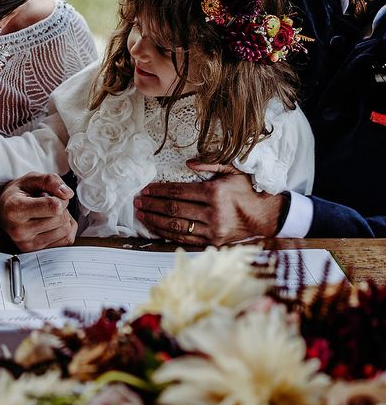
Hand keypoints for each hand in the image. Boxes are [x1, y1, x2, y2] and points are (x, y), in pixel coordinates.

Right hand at [0, 173, 76, 251]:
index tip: (51, 195)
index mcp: (15, 209)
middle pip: (61, 219)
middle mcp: (19, 230)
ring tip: (49, 213)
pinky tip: (54, 223)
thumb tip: (68, 194)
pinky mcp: (36, 251)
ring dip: (64, 219)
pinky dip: (66, 229)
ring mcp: (27, 244)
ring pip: (65, 230)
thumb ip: (50, 180)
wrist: (2, 212)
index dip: (60, 198)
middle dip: (62, 208)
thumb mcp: (30, 179)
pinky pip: (66, 240)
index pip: (53, 206)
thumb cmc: (17, 195)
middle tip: (50, 203)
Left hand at [133, 160, 285, 245]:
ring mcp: (212, 230)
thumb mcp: (233, 171)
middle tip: (137, 202)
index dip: (159, 191)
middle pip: (173, 209)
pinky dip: (167, 234)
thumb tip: (189, 162)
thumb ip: (211, 164)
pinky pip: (185, 239)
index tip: (145, 190)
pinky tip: (156, 228)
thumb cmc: (247, 192)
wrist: (266, 217)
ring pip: (176, 226)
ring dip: (155, 220)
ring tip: (141, 214)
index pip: (179, 192)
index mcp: (215, 193)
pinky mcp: (213, 242)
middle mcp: (212, 212)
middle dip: (152, 205)